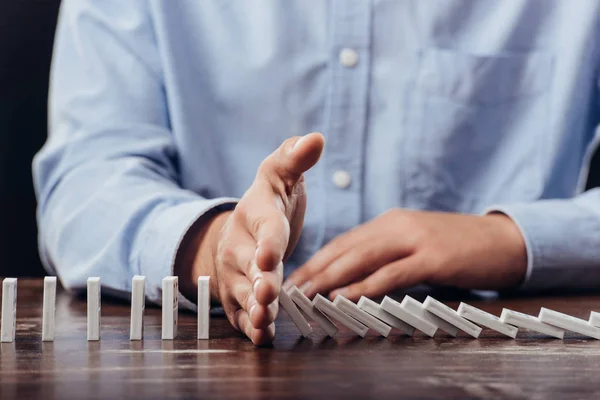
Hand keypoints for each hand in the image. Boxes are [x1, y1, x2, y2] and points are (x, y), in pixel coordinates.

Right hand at [176, 133, 324, 344]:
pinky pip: (241, 313)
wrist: (241, 229)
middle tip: (267, 295)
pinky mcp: (236, 296)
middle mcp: (240, 245)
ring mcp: (235, 273)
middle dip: (258, 281)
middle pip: (249, 266)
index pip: (265, 227)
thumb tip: (316, 137)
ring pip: (243, 293)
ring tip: (264, 322)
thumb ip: (295, 158)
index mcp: (256, 214)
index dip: (267, 242)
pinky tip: (261, 337)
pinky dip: (251, 326)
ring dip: (254, 308)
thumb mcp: (280, 175)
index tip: (270, 255)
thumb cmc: (268, 202)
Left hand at [284, 209, 526, 301]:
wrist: (505, 240)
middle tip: (290, 291)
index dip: (316, 261)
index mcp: (389, 222)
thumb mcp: (416, 244)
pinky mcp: (433, 258)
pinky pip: (392, 273)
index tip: (295, 280)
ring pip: (362, 258)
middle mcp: (396, 226)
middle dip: (315, 271)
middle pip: (346, 249)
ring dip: (331, 278)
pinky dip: (365, 286)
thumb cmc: (457, 247)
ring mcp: (415, 239)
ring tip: (307, 296)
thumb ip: (388, 255)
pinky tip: (346, 297)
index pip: (343, 242)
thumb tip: (354, 279)